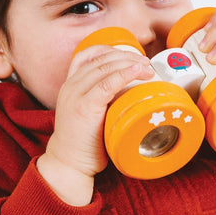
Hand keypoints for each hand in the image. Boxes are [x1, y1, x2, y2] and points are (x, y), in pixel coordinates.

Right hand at [37, 44, 154, 204]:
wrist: (68, 163)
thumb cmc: (84, 143)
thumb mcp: (88, 114)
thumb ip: (101, 100)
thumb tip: (130, 93)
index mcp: (70, 85)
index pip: (88, 55)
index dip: (110, 51)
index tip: (130, 55)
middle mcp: (70, 86)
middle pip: (99, 59)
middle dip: (126, 56)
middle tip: (145, 62)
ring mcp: (75, 95)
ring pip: (104, 67)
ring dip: (129, 63)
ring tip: (147, 68)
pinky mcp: (83, 107)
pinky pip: (106, 83)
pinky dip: (124, 74)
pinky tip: (137, 72)